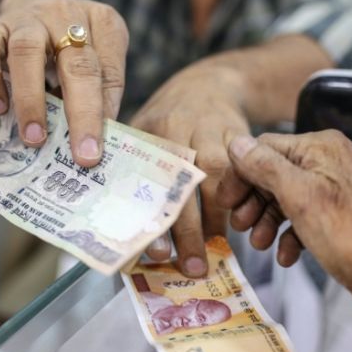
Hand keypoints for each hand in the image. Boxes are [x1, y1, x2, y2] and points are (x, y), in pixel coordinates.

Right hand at [0, 0, 128, 166]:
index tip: (96, 150)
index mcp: (103, 22)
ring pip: (26, 53)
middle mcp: (67, 15)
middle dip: (80, 113)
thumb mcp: (100, 57)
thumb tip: (96, 141)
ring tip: (34, 137)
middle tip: (79, 153)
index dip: (103, 112)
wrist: (37, 1)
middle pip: (77, 64)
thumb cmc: (75, 43)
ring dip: (31, 100)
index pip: (109, 70)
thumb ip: (102, 92)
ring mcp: (28, 18)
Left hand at [130, 66, 249, 277]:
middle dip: (191, 231)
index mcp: (153, 133)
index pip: (151, 182)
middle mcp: (185, 131)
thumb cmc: (167, 116)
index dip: (155, 218)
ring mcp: (217, 134)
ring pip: (221, 182)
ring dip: (220, 219)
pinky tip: (240, 224)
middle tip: (193, 267)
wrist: (210, 84)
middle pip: (188, 186)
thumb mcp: (140, 128)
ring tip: (216, 250)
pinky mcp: (244, 138)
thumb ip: (125, 165)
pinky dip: (245, 202)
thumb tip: (105, 221)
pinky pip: (247, 175)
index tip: (156, 253)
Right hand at [216, 131, 351, 307]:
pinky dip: (291, 235)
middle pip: (274, 173)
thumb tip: (239, 144)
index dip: (241, 175)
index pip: (264, 148)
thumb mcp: (298, 196)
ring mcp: (337, 190)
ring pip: (288, 198)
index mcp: (321, 148)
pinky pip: (305, 217)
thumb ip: (265, 166)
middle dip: (254, 201)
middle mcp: (331, 162)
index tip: (226, 200)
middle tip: (240, 224)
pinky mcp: (340, 216)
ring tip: (259, 243)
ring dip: (269, 220)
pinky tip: (286, 254)